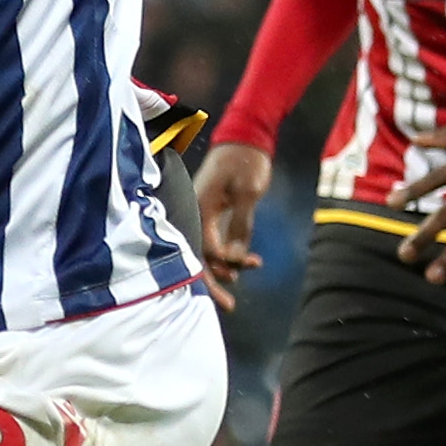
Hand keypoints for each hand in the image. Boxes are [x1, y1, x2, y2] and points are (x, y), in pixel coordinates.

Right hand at [191, 141, 270, 311]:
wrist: (245, 138)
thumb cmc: (245, 161)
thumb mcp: (248, 192)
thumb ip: (241, 223)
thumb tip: (235, 256)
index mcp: (199, 206)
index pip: (206, 245)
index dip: (223, 261)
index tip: (243, 265)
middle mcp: (196, 213)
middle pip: (198, 256)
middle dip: (212, 283)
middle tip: (228, 306)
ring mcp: (204, 213)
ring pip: (206, 251)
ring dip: (222, 269)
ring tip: (237, 287)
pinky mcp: (214, 213)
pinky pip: (215, 241)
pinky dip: (226, 255)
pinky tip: (243, 265)